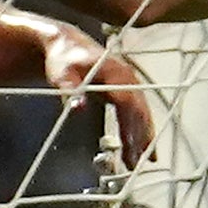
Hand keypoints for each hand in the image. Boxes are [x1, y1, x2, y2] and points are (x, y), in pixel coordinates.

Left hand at [43, 26, 157, 167]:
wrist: (67, 45)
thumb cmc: (64, 59)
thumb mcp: (62, 73)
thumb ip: (70, 89)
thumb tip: (78, 107)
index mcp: (114, 73)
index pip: (126, 101)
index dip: (129, 123)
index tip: (129, 144)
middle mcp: (127, 79)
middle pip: (138, 111)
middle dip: (139, 137)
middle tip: (135, 162)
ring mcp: (130, 85)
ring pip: (143, 114)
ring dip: (144, 138)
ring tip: (144, 162)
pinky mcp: (127, 91)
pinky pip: (140, 113)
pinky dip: (143, 131)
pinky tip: (145, 149)